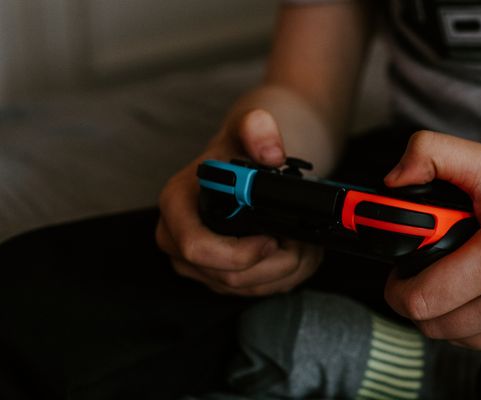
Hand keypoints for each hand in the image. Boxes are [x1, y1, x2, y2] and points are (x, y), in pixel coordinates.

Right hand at [156, 109, 322, 295]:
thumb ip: (258, 129)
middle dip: (275, 263)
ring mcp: (198, 264)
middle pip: (229, 276)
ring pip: (249, 287)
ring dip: (286, 269)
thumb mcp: (249, 127)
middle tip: (302, 240)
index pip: (198, 248)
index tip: (273, 238)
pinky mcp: (219, 278)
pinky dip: (286, 275)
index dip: (239, 253)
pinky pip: (258, 290)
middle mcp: (178, 240)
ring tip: (304, 241)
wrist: (246, 164)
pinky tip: (297, 250)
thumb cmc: (241, 148)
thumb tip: (272, 154)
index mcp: (176, 205)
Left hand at [383, 131, 480, 355]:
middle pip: (432, 325)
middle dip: (418, 301)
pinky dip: (474, 325)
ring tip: (459, 280)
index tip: (401, 271)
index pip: (420, 300)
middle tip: (427, 273)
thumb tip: (392, 181)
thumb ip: (430, 154)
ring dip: (446, 315)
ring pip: (455, 339)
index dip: (398, 287)